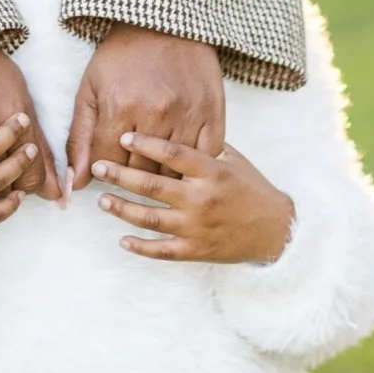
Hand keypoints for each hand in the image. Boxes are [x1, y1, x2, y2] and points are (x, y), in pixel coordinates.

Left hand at [66, 25, 223, 192]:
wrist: (165, 20)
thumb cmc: (122, 55)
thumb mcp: (90, 89)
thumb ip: (79, 137)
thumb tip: (75, 182)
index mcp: (121, 106)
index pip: (108, 162)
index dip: (103, 168)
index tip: (104, 162)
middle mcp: (156, 112)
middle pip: (140, 171)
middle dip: (129, 173)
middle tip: (128, 162)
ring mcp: (188, 113)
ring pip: (172, 170)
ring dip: (160, 173)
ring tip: (152, 163)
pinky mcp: (213, 111)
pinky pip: (204, 156)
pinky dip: (192, 164)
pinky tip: (181, 159)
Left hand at [91, 135, 293, 262]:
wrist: (275, 229)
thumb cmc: (251, 187)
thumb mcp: (232, 158)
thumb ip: (204, 143)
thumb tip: (172, 121)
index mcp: (212, 171)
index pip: (174, 153)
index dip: (147, 143)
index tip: (123, 135)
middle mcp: (202, 199)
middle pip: (154, 186)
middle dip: (122, 175)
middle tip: (98, 166)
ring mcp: (198, 227)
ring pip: (152, 219)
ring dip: (123, 210)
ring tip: (103, 200)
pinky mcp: (197, 251)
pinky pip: (163, 251)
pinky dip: (141, 248)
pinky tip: (122, 240)